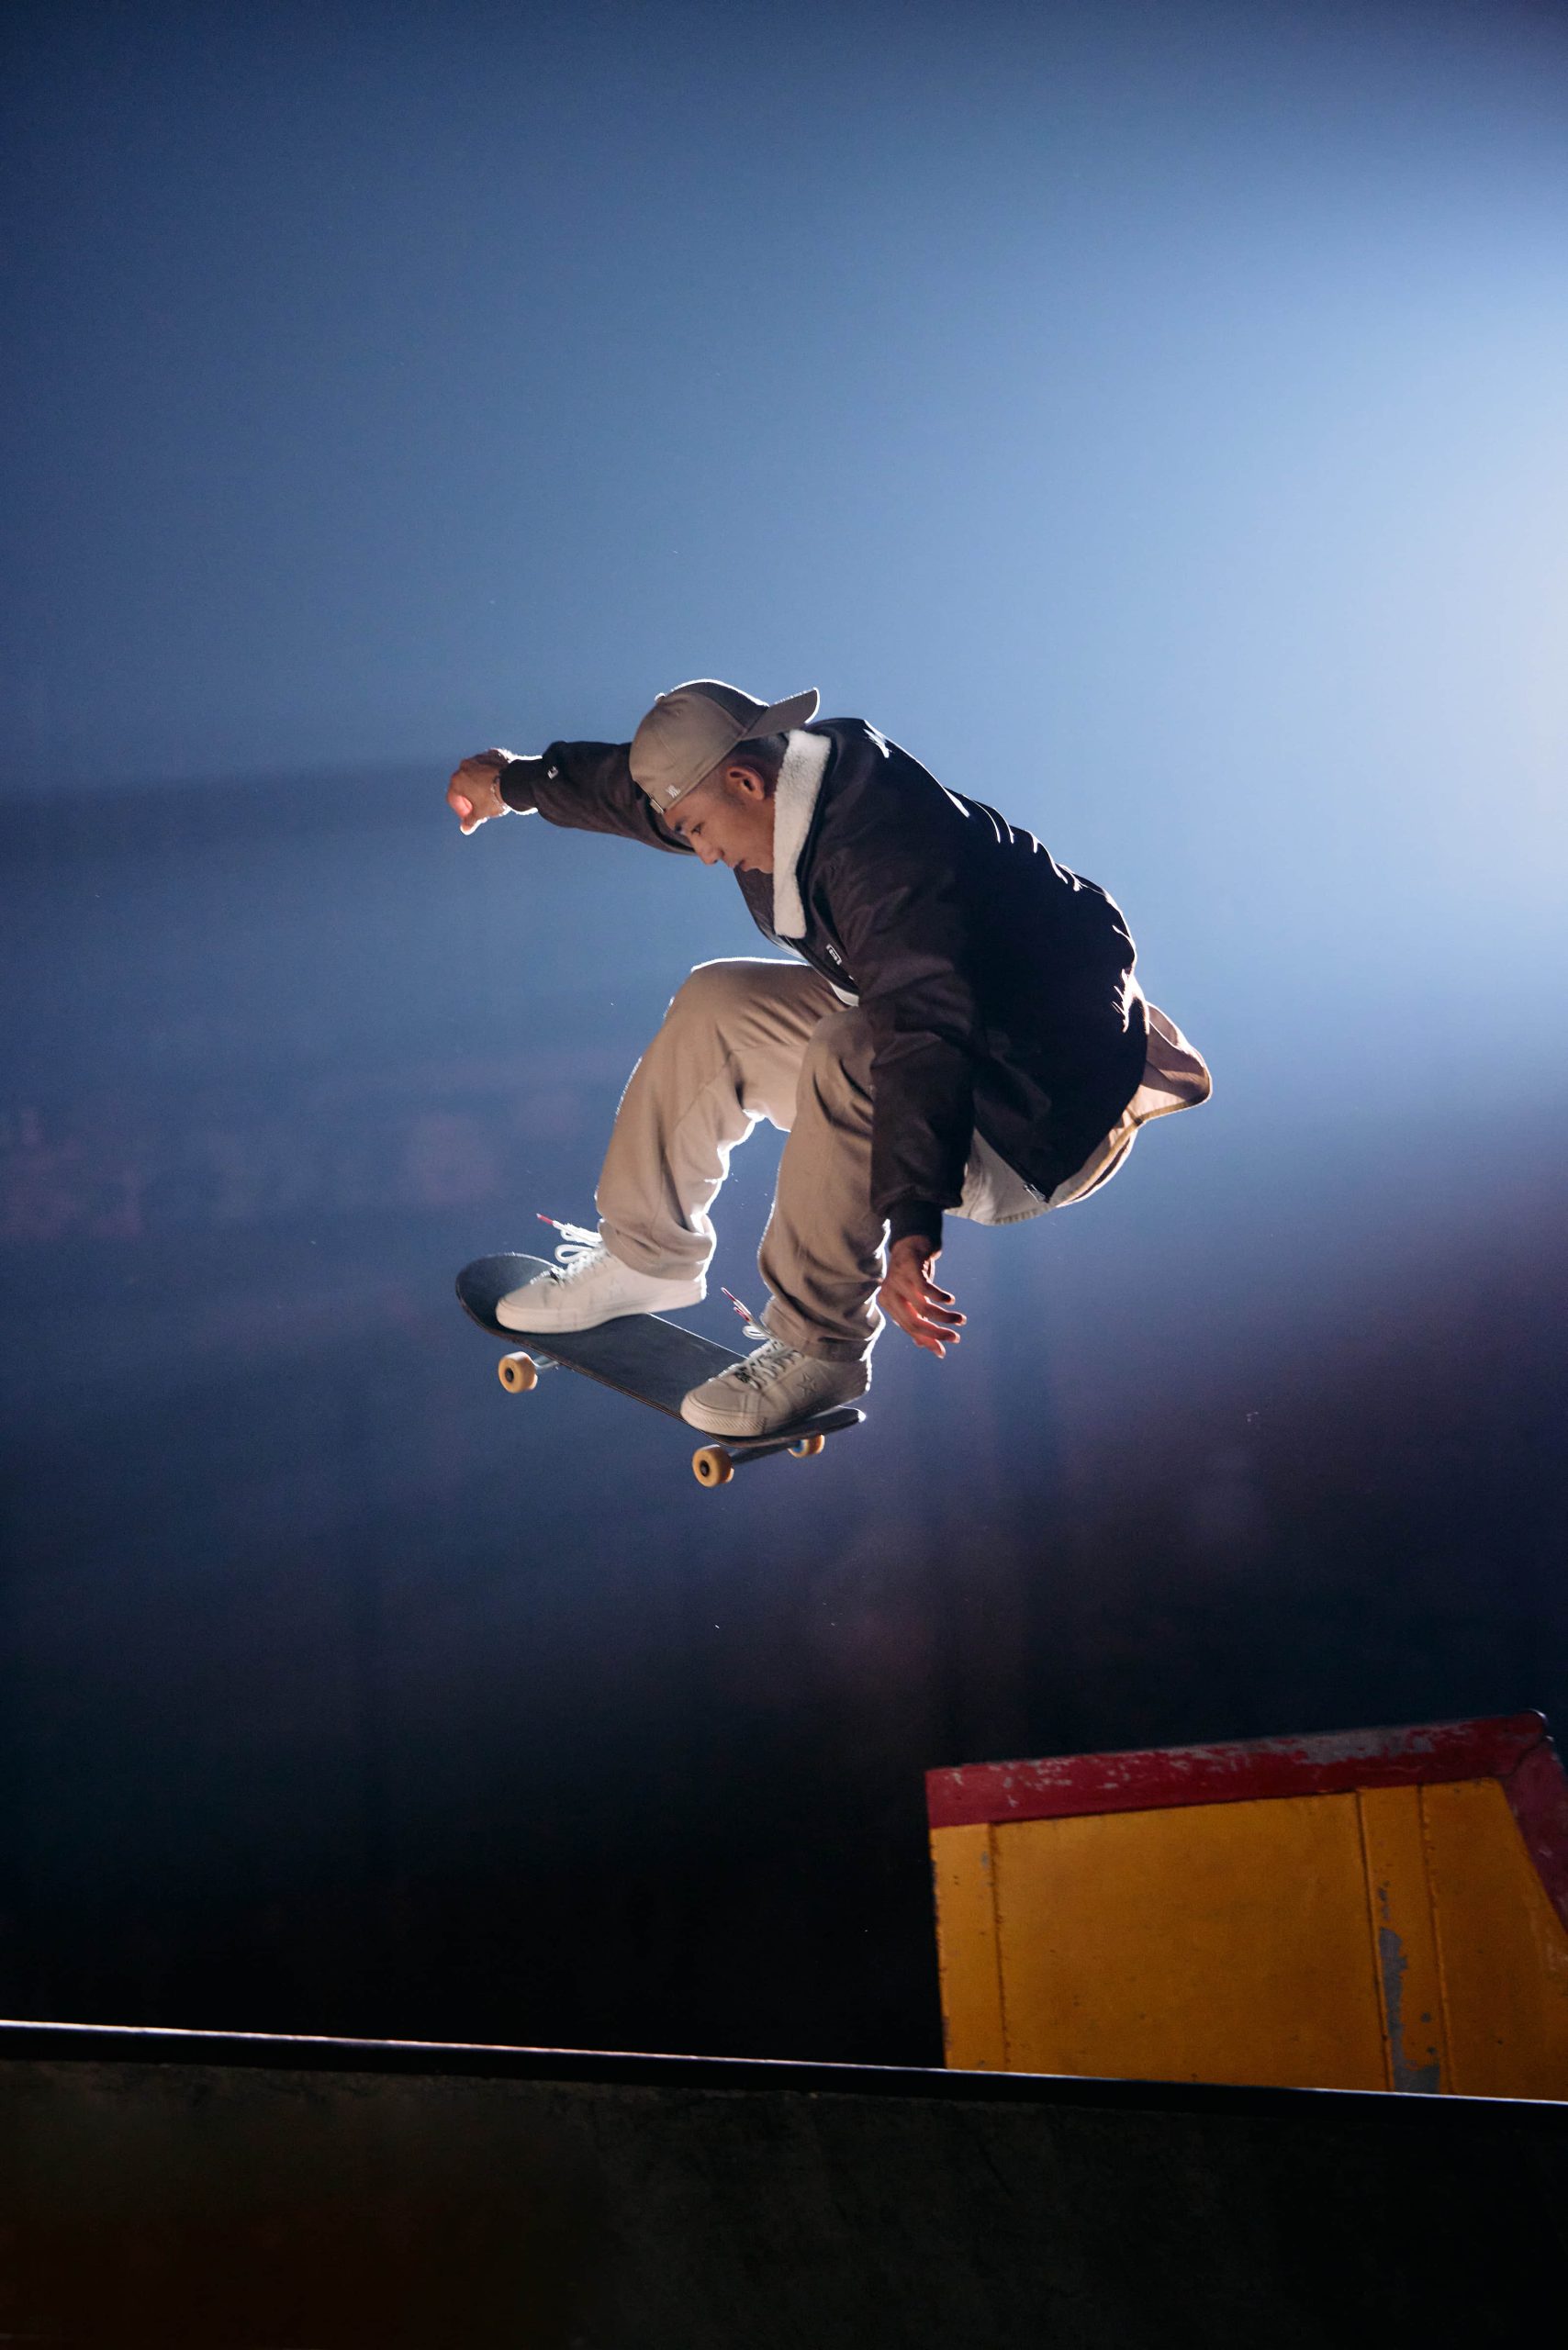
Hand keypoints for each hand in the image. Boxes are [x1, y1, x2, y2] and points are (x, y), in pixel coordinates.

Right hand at [447, 750, 511, 833]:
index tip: (470, 817)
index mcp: (457, 780)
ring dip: (479, 784)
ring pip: (476, 773)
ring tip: (491, 795)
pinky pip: (488, 766)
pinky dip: (491, 774)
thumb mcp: (481, 812)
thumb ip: (470, 820)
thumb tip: (465, 829)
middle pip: (463, 784)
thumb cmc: (494, 798)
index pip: (453, 798)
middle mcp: (465, 766)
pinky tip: (499, 783)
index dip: (460, 810)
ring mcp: (479, 758)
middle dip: (470, 797)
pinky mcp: (493, 754)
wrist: (516, 782)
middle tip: (480, 807)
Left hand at [878, 1234, 963, 1356]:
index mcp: (888, 1304)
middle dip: (936, 1333)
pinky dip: (940, 1297)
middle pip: (914, 1322)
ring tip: (960, 1319)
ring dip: (944, 1317)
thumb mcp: (913, 1299)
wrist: (913, 1242)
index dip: (927, 1341)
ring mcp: (898, 1280)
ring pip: (923, 1308)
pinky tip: (950, 1300)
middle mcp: (889, 1293)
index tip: (943, 1351)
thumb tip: (925, 1346)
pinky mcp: (909, 1267)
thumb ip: (917, 1320)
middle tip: (956, 1338)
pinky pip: (925, 1288)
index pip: (909, 1328)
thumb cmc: (913, 1274)